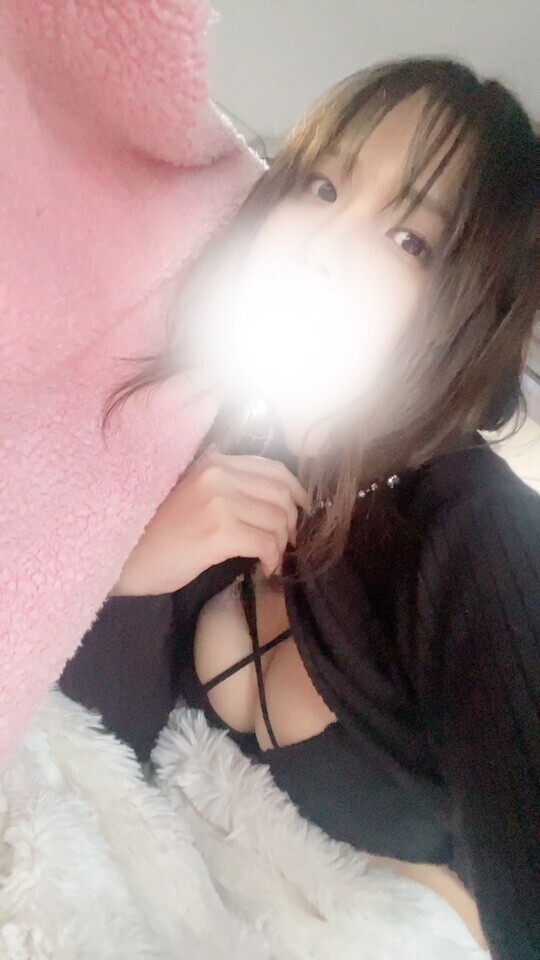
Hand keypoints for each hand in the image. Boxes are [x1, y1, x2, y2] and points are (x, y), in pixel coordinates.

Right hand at [112, 449, 308, 595]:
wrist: (124, 557)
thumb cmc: (156, 532)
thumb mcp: (193, 494)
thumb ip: (227, 488)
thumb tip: (274, 501)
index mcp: (214, 461)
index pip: (273, 469)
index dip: (296, 492)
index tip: (300, 512)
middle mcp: (218, 474)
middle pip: (281, 494)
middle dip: (292, 522)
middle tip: (285, 542)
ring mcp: (218, 501)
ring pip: (277, 519)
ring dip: (280, 544)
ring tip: (269, 558)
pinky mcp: (218, 532)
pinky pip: (265, 542)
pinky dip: (271, 558)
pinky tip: (263, 568)